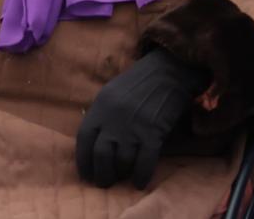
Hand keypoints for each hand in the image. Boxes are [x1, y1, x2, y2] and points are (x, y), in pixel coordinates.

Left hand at [76, 48, 209, 189]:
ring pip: (122, 161)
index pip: (83, 140)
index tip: (87, 175)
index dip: (83, 161)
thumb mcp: (112, 92)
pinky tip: (140, 183)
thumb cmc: (140, 82)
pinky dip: (141, 176)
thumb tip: (94, 142)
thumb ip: (101, 115)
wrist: (169, 70)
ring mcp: (133, 126)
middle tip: (105, 182)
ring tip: (123, 178)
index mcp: (100, 106)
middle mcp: (113, 118)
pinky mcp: (153, 132)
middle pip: (101, 156)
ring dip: (122, 174)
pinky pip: (145, 162)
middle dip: (102, 174)